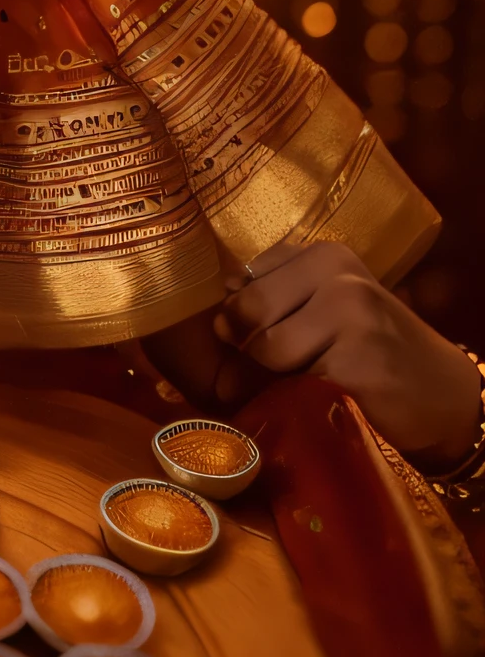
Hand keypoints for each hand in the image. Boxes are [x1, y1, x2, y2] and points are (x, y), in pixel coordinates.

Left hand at [146, 242, 480, 467]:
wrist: (445, 397)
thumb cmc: (372, 352)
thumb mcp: (328, 309)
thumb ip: (274, 302)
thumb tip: (212, 319)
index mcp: (324, 255)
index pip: (241, 282)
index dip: (237, 320)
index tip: (256, 340)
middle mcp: (338, 275)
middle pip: (243, 312)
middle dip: (245, 351)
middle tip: (272, 372)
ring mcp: (350, 315)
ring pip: (262, 350)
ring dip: (268, 380)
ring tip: (300, 385)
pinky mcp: (356, 361)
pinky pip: (290, 384)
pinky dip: (290, 401)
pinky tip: (318, 401)